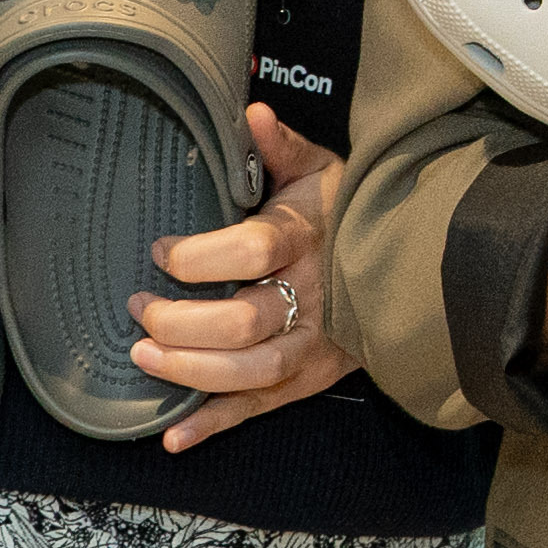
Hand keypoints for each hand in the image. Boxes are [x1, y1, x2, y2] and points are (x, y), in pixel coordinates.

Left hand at [138, 104, 356, 449]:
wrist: (408, 264)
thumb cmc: (348, 213)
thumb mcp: (319, 168)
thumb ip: (279, 146)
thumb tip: (252, 112)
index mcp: (308, 238)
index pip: (252, 251)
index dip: (199, 257)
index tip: (161, 252)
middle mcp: (312, 296)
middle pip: (243, 321)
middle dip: (181, 322)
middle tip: (139, 307)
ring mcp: (312, 345)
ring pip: (249, 373)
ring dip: (190, 372)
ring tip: (144, 357)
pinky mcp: (308, 378)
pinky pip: (259, 408)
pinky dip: (215, 425)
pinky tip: (174, 435)